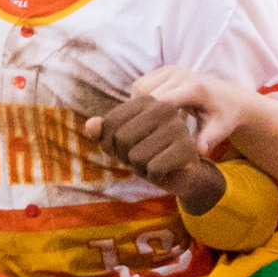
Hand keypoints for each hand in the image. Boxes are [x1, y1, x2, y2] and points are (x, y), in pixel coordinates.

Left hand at [84, 93, 225, 213]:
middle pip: (122, 139)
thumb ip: (103, 133)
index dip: (110, 143)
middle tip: (142, 157)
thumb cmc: (148, 153)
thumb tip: (90, 126)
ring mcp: (178, 126)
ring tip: (155, 162)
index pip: (109, 123)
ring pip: (137, 156)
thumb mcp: (120, 143)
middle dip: (126, 156)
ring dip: (141, 168)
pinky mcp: (187, 148)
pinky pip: (153, 169)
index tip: (127, 146)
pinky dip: (154, 176)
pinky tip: (165, 171)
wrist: (182, 173)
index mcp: (146, 100)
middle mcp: (164, 107)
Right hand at [133, 64, 263, 155]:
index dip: (148, 120)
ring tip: (143, 125)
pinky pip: (141, 84)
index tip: (144, 138)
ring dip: (136, 106)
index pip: (160, 102)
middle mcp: (180, 74)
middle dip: (140, 114)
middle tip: (139, 135)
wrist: (229, 97)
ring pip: (139, 87)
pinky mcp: (164, 69)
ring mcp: (171, 69)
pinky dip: (138, 99)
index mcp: (193, 88)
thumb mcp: (221, 129)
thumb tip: (201, 150)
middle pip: (145, 93)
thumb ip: (210, 138)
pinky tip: (146, 114)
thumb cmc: (225, 117)